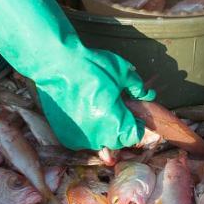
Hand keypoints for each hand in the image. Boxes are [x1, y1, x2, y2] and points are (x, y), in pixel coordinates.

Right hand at [31, 50, 153, 150]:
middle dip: (119, 126)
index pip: (134, 135)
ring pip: (98, 140)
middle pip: (117, 140)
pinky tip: (81, 110)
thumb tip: (147, 95)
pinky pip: (82, 139)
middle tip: (112, 106)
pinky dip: (85, 129)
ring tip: (95, 106)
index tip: (130, 110)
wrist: (56, 63)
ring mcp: (79, 139)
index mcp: (115, 124)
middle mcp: (98, 137)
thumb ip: (137, 87)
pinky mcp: (65, 136)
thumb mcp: (121, 71)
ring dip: (101, 128)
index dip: (135, 122)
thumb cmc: (91, 66)